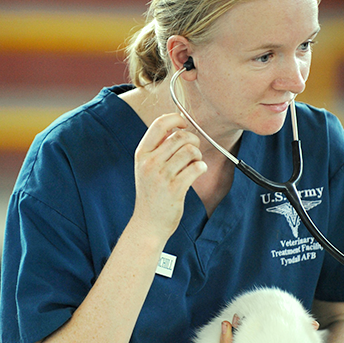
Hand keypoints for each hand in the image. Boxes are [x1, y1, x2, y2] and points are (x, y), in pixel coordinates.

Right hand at [133, 113, 207, 239]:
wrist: (148, 223)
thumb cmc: (151, 194)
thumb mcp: (145, 168)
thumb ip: (158, 149)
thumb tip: (179, 129)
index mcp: (142, 154)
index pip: (159, 124)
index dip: (176, 119)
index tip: (184, 124)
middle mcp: (150, 163)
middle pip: (180, 136)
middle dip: (193, 140)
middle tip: (193, 151)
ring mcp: (161, 176)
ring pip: (190, 151)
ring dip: (198, 156)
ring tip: (194, 164)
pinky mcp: (175, 189)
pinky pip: (196, 167)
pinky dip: (201, 167)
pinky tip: (198, 172)